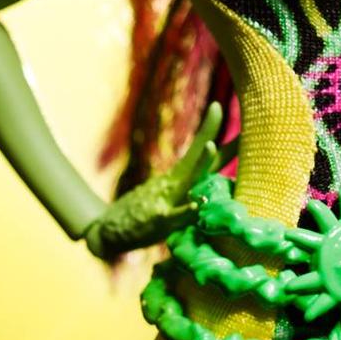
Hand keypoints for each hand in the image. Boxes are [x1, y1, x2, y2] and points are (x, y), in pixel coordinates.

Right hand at [82, 98, 232, 259]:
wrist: (108, 231)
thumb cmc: (144, 215)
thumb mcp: (170, 199)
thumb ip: (191, 190)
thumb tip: (215, 184)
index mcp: (178, 178)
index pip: (202, 154)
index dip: (218, 136)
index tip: (232, 112)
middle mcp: (173, 183)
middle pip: (195, 155)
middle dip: (208, 131)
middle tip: (219, 107)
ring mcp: (164, 199)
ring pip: (185, 179)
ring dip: (199, 163)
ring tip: (211, 145)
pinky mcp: (156, 221)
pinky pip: (172, 215)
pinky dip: (184, 210)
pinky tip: (195, 204)